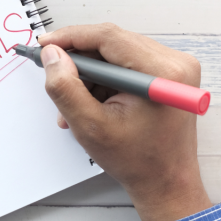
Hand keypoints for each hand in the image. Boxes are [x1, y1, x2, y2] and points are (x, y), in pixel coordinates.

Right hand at [38, 23, 211, 220]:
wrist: (166, 182)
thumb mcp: (90, 126)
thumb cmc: (137, 161)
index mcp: (161, 72)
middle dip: (79, 60)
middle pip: (113, 42)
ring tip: (73, 105)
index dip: (71, 37)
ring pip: (117, 53)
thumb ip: (66, 88)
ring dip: (90, 75)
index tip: (45, 44)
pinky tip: (92, 104)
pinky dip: (104, 81)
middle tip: (53, 73)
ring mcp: (175, 67)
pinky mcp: (169, 75)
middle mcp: (174, 62)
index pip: (108, 37)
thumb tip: (52, 54)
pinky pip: (127, 64)